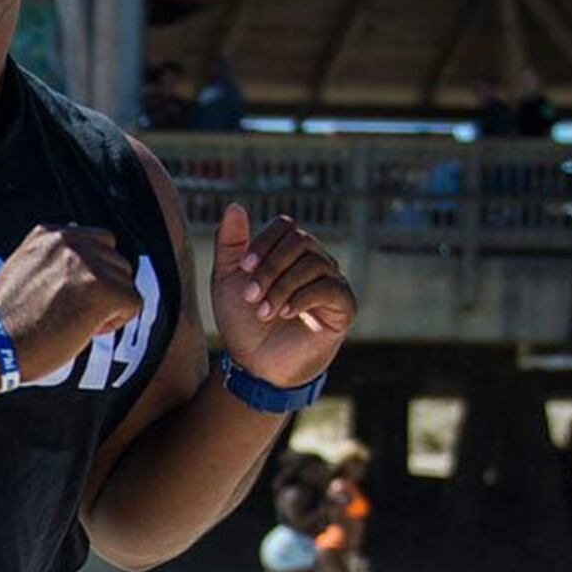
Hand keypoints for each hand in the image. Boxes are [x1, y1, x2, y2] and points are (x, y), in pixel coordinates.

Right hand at [0, 224, 137, 381]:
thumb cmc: (5, 318)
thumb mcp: (20, 268)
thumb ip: (49, 256)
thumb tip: (76, 256)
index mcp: (49, 234)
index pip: (98, 241)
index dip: (91, 273)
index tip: (71, 294)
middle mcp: (71, 242)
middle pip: (115, 260)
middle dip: (103, 288)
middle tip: (73, 312)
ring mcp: (89, 264)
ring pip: (126, 282)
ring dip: (109, 305)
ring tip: (78, 321)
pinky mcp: (104, 289)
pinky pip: (133, 303)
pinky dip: (116, 322)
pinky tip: (87, 329)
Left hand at [208, 204, 354, 391]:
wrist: (256, 365)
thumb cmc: (243, 322)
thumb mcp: (228, 280)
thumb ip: (230, 244)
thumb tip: (235, 206)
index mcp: (289, 252)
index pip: (285, 227)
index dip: (263, 243)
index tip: (243, 268)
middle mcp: (315, 261)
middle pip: (300, 241)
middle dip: (271, 266)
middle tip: (250, 295)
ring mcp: (331, 282)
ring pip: (314, 263)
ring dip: (282, 286)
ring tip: (263, 312)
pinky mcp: (343, 306)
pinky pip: (330, 288)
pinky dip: (303, 297)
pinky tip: (285, 313)